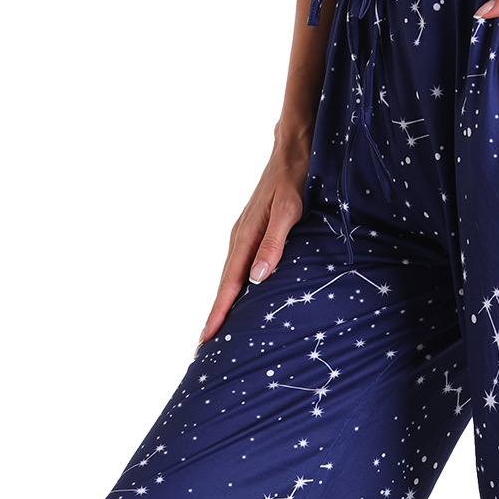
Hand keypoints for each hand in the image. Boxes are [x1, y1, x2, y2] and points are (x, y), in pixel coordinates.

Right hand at [198, 126, 312, 347]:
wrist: (293, 149)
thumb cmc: (294, 179)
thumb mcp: (289, 210)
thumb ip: (275, 242)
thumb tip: (257, 277)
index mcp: (245, 238)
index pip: (229, 286)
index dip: (218, 313)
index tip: (206, 339)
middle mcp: (240, 239)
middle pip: (224, 287)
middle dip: (214, 317)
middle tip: (203, 348)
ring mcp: (244, 236)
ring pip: (230, 279)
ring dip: (223, 305)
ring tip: (216, 331)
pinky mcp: (252, 234)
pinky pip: (238, 268)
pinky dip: (234, 288)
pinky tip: (237, 299)